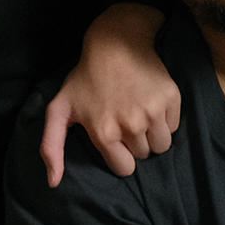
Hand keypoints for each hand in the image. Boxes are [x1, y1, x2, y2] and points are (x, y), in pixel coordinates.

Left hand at [40, 4, 179, 185]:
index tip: (115, 138)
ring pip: (162, 145)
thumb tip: (53, 183)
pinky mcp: (171, 98)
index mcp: (104, 132)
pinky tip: (150, 103)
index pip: (124, 168)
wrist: (116, 42)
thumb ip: (51, 147)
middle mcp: (130, 125)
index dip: (120, 155)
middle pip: (143, 156)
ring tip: (139, 115)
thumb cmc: (85, 77)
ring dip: (152, 135)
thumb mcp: (59, 109)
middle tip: (125, 119)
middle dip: (134, 143)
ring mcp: (152, 111)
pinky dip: (164, 120)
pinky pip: (173, 126)